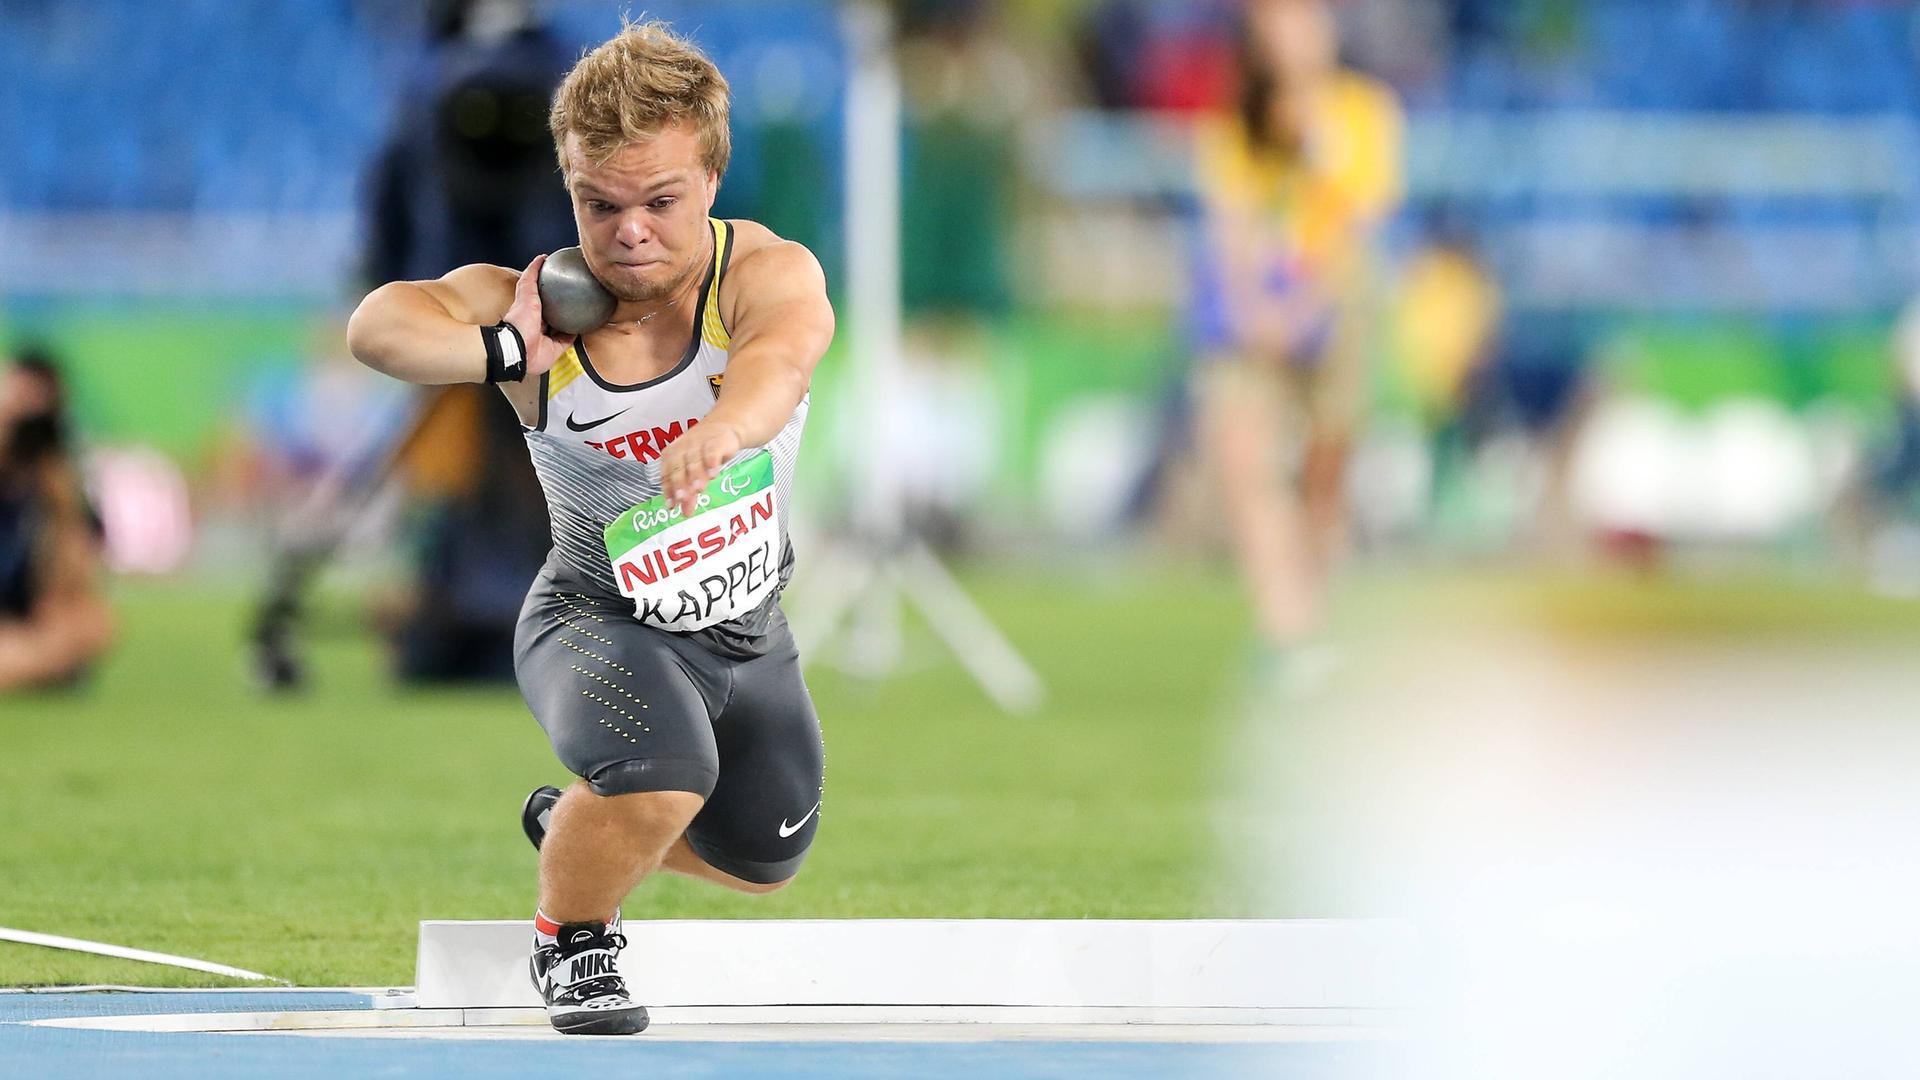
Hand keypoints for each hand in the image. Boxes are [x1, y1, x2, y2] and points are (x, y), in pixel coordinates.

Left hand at [503, 254, 576, 378]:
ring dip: (575, 318)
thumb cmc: (520, 320)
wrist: (519, 348)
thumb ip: (532, 276)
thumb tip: (541, 258)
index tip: (564, 278)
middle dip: (566, 304)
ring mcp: (548, 336)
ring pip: (565, 325)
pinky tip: (588, 324)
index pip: (543, 295)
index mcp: (531, 310)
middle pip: (555, 311)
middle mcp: (540, 323)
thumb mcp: (526, 292)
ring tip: (588, 308)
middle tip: (581, 293)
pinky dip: (579, 333)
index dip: (552, 287)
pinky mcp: (556, 348)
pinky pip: (571, 339)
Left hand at [660, 418, 744, 515]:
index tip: (672, 506)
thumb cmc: (703, 452)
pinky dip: (712, 462)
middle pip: (679, 469)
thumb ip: (688, 491)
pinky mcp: (716, 442)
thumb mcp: (693, 470)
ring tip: (699, 490)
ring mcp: (699, 445)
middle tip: (682, 499)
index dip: (668, 490)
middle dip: (680, 484)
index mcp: (671, 455)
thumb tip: (685, 512)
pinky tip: (714, 474)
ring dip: (696, 475)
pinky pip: (712, 452)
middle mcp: (682, 449)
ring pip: (694, 461)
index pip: (667, 475)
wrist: (723, 426)